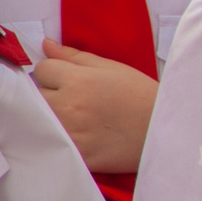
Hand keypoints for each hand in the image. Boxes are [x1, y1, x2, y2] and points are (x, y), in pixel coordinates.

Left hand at [34, 42, 158, 173]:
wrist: (166, 131)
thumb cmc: (142, 95)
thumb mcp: (113, 69)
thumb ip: (77, 56)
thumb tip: (47, 45)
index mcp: (78, 81)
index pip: (42, 69)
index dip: (55, 72)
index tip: (67, 79)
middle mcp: (68, 106)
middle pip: (36, 94)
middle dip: (50, 93)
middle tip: (72, 99)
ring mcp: (69, 133)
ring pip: (40, 119)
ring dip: (53, 115)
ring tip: (76, 117)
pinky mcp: (75, 154)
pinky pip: (53, 142)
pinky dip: (62, 138)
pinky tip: (80, 135)